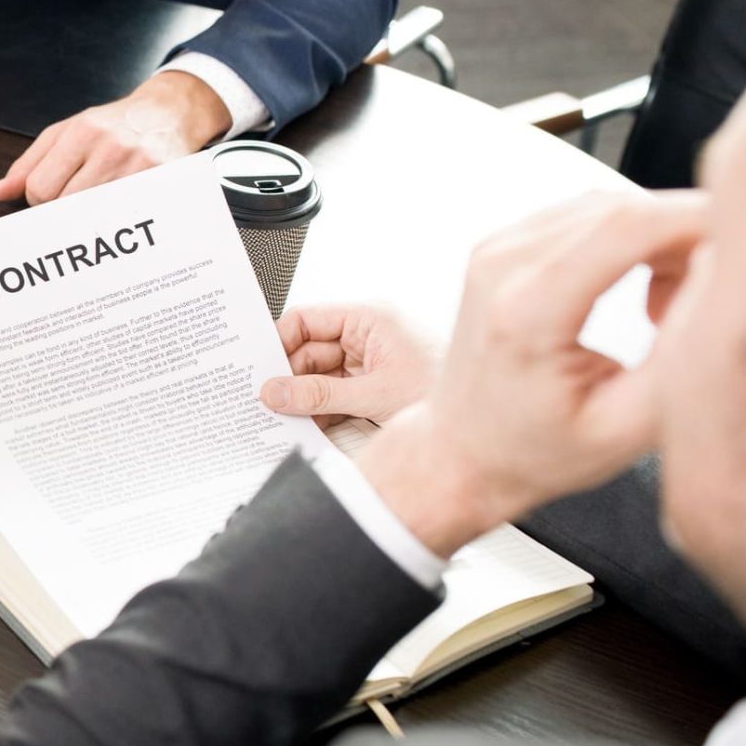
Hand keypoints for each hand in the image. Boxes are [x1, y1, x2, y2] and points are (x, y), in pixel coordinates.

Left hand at [0, 70, 232, 205]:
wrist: (168, 113)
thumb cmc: (113, 125)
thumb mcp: (66, 133)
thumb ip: (29, 163)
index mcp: (82, 133)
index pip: (40, 189)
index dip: (39, 199)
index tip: (50, 194)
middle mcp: (110, 149)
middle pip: (65, 207)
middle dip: (63, 209)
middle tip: (75, 197)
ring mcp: (138, 169)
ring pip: (93, 218)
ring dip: (89, 217)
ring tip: (96, 199)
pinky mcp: (159, 184)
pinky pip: (124, 220)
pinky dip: (116, 221)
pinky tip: (118, 205)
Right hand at [258, 305, 437, 425]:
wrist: (486, 426)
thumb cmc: (446, 393)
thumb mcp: (374, 394)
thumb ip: (319, 395)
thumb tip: (274, 392)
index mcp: (370, 319)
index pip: (307, 319)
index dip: (278, 341)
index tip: (259, 367)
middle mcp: (369, 335)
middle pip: (309, 350)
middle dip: (290, 377)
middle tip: (268, 402)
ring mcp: (371, 360)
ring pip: (319, 375)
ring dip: (305, 398)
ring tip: (288, 418)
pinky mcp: (374, 385)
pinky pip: (335, 392)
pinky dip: (321, 410)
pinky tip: (310, 425)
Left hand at [355, 191, 709, 555]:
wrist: (462, 452)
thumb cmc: (542, 452)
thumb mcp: (627, 427)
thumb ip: (682, 351)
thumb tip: (720, 273)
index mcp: (526, 310)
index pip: (629, 226)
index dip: (700, 221)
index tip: (744, 251)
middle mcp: (501, 265)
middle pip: (623, 209)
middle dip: (686, 240)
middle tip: (698, 307)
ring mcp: (496, 249)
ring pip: (610, 207)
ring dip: (660, 243)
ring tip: (664, 314)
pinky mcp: (503, 245)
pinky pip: (587, 217)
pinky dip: (630, 243)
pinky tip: (639, 297)